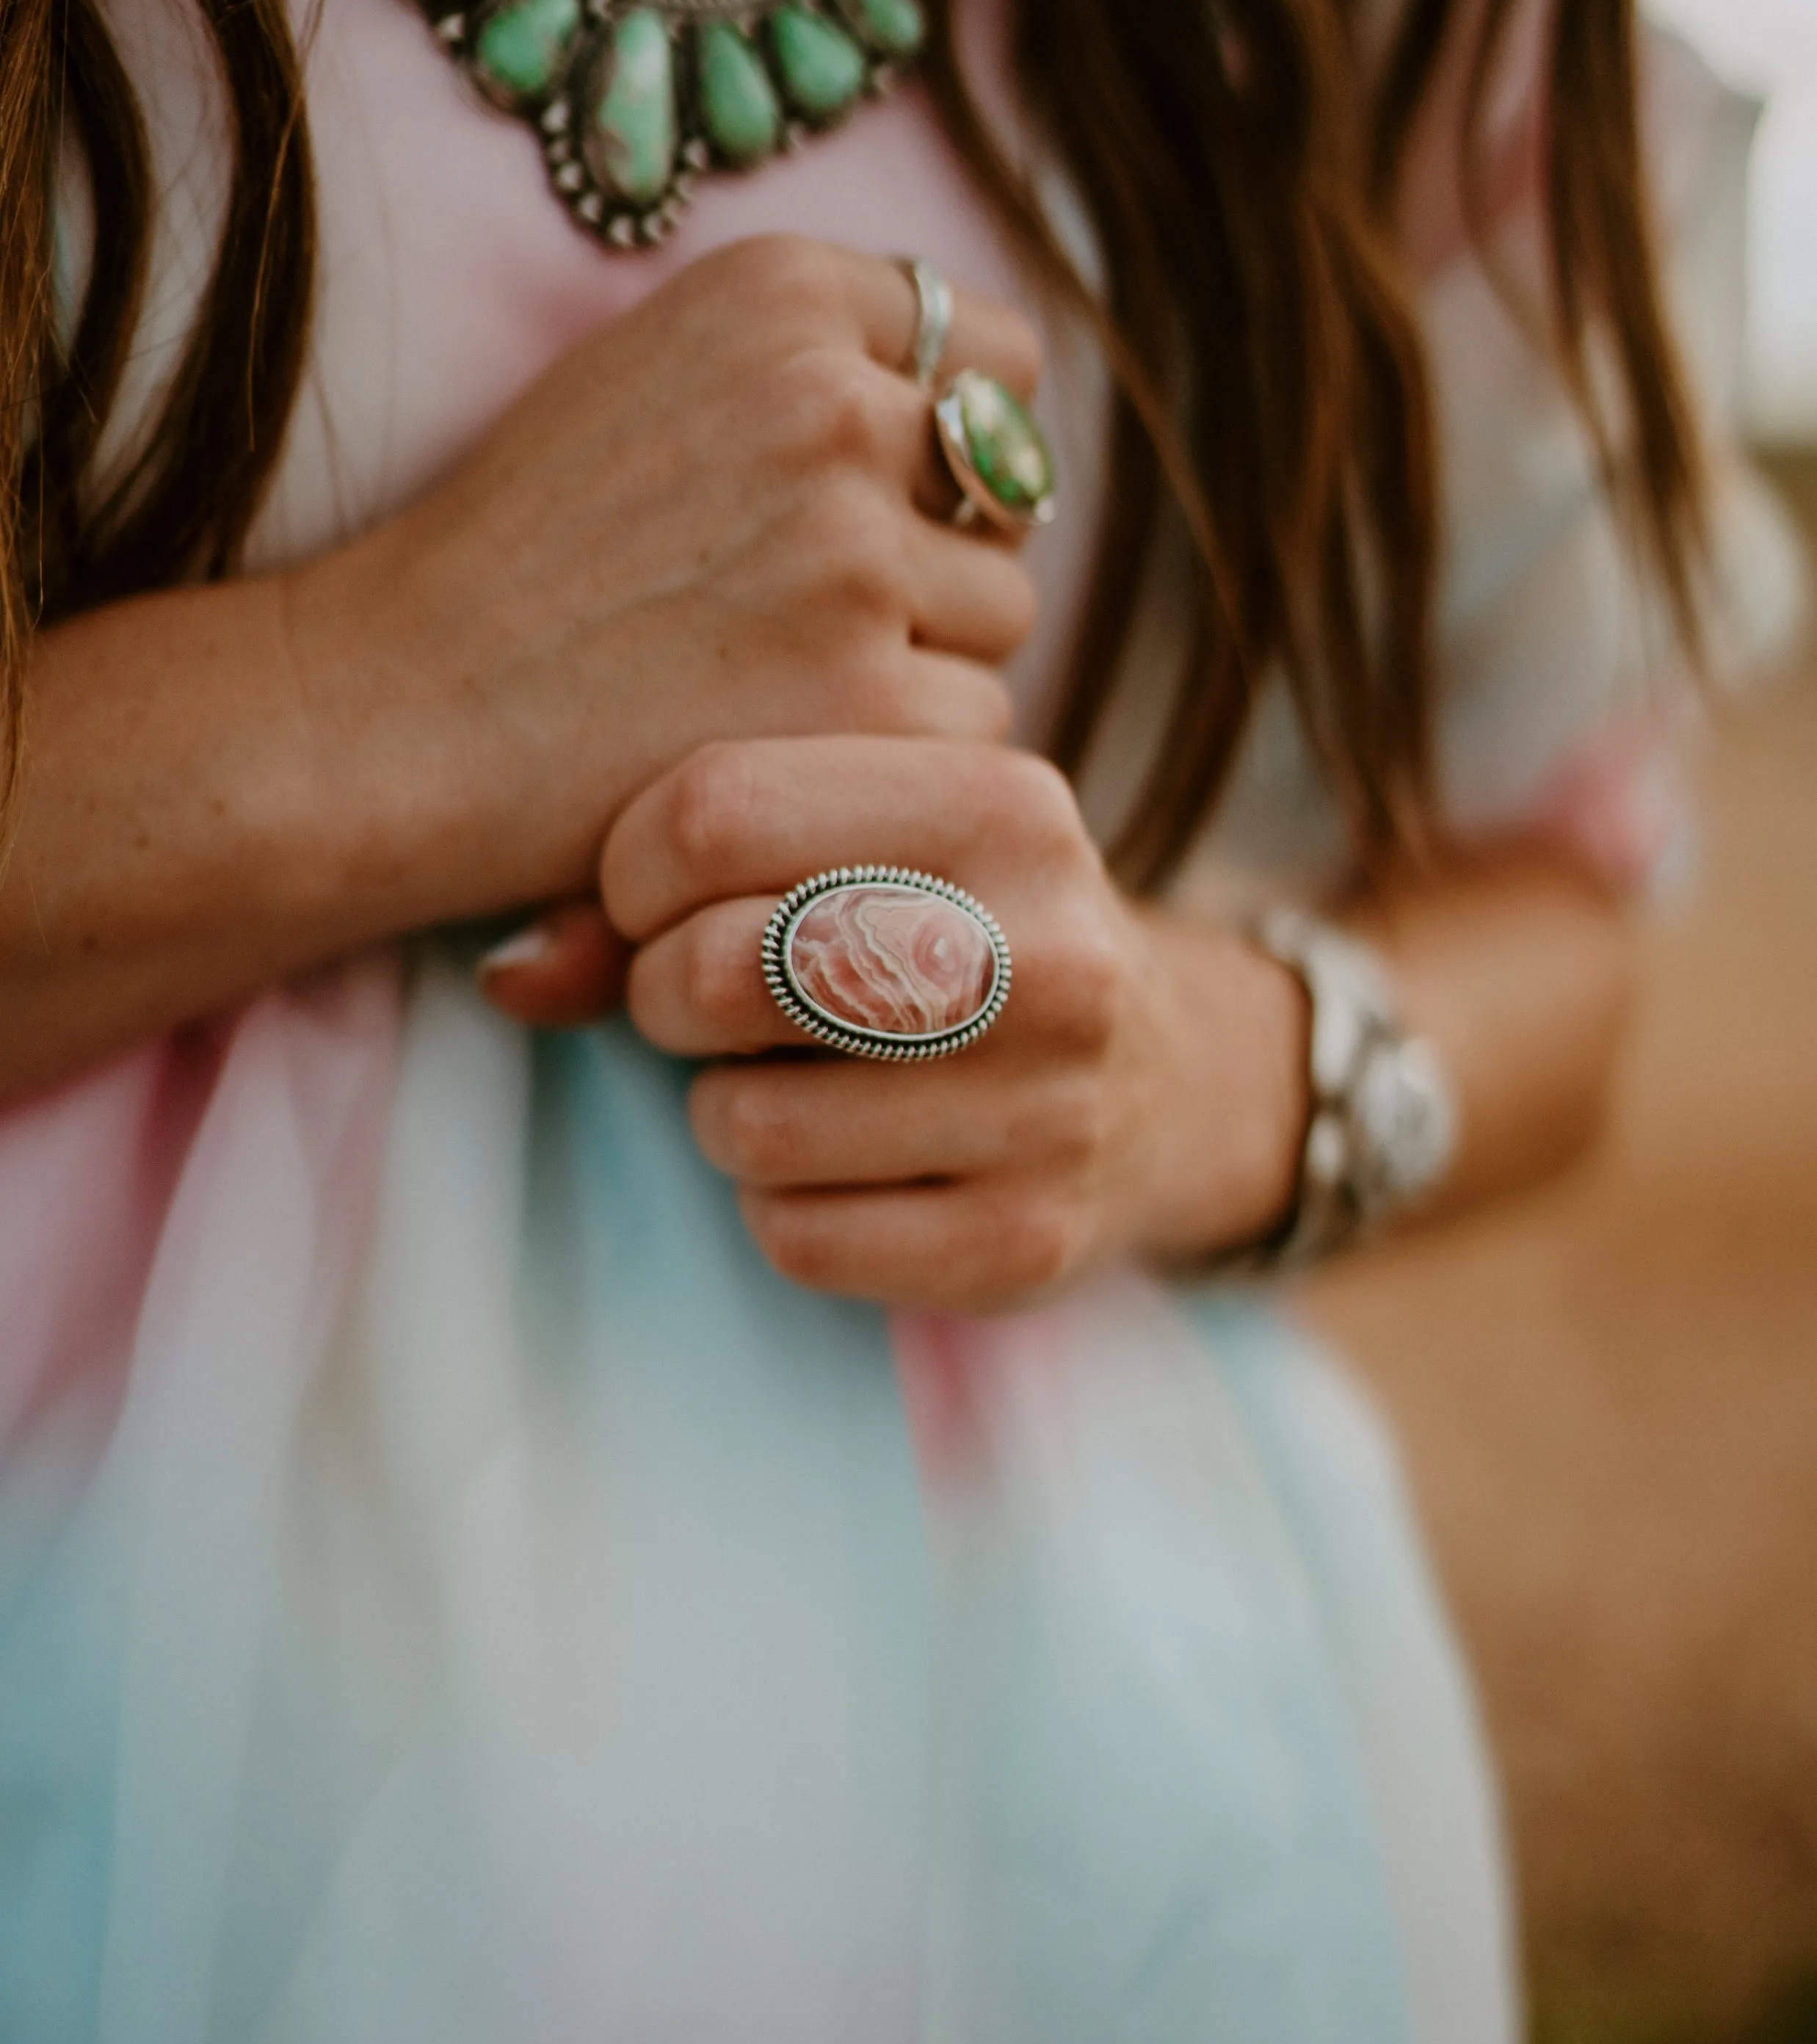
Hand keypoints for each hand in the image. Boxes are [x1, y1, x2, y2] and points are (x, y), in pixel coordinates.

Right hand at [291, 238, 1040, 940]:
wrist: (396, 712)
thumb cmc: (513, 562)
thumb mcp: (653, 376)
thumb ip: (814, 365)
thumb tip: (985, 416)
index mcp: (786, 295)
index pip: (993, 354)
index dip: (956, 443)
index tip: (892, 506)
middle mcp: (836, 402)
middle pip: (1008, 495)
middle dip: (942, 558)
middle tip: (811, 620)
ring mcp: (858, 553)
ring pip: (999, 616)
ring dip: (928, 661)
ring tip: (781, 688)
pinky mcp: (868, 698)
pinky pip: (973, 726)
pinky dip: (899, 757)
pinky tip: (787, 754)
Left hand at [599, 737, 1308, 1309]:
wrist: (1161, 1082)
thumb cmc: (951, 933)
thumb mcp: (858, 847)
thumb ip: (670, 880)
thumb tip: (507, 972)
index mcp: (1001, 802)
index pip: (711, 809)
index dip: (631, 871)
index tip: (656, 901)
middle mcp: (1047, 950)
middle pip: (722, 967)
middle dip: (665, 994)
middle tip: (698, 999)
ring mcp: (1053, 1107)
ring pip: (745, 1125)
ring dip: (724, 1112)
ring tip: (789, 1080)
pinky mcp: (1027, 1241)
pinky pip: (796, 1239)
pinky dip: (779, 1210)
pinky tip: (840, 1166)